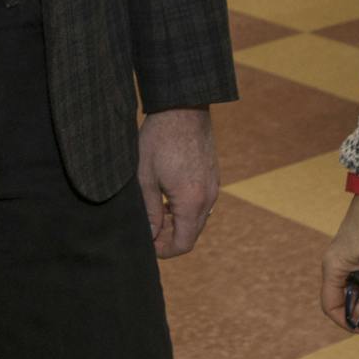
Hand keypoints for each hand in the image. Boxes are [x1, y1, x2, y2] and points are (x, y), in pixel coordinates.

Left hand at [138, 106, 216, 257]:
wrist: (183, 107)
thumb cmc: (159, 139)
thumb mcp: (145, 177)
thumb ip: (149, 211)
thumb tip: (150, 235)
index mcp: (191, 201)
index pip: (183, 243)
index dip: (164, 250)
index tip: (147, 244)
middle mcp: (208, 197)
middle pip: (192, 234)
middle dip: (169, 238)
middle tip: (147, 230)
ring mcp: (213, 186)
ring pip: (197, 219)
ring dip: (177, 223)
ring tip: (154, 213)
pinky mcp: (213, 176)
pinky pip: (202, 204)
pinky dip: (186, 209)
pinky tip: (166, 198)